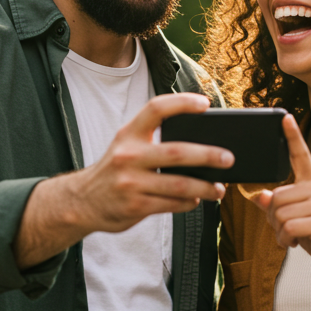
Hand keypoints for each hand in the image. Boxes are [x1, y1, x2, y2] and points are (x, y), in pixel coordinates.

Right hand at [13, 93, 232, 267]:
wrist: (81, 202)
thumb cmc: (116, 169)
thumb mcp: (126, 146)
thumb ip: (153, 140)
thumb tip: (201, 142)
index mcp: (128, 134)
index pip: (156, 109)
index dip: (182, 103)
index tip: (205, 104)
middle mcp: (128, 156)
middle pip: (176, 152)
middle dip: (207, 155)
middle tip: (229, 158)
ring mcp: (131, 183)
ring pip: (179, 185)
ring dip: (204, 187)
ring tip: (219, 188)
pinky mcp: (135, 207)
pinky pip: (171, 205)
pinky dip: (189, 202)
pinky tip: (196, 199)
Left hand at [249, 115, 310, 300]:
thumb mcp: (293, 217)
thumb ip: (277, 205)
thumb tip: (260, 196)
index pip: (301, 155)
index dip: (292, 136)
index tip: (285, 117)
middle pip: (277, 197)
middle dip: (274, 219)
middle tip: (286, 229)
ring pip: (280, 214)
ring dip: (279, 232)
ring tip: (292, 237)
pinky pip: (288, 228)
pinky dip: (285, 240)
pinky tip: (295, 243)